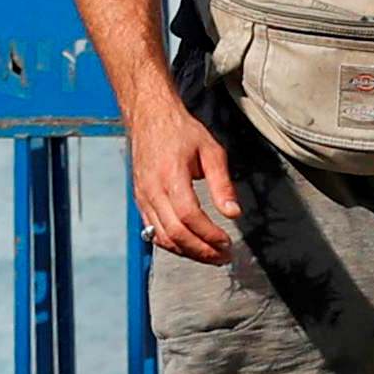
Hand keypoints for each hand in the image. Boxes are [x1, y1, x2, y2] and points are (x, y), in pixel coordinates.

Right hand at [131, 97, 243, 263]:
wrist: (150, 117)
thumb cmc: (180, 131)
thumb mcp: (211, 151)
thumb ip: (222, 184)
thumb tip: (233, 213)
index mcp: (171, 175)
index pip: (189, 216)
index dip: (209, 235)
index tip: (227, 242)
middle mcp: (153, 189)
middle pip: (175, 233)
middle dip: (202, 251)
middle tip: (223, 257)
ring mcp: (143, 197)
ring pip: (163, 238)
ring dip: (188, 252)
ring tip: (211, 256)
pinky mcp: (140, 201)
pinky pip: (154, 232)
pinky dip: (173, 244)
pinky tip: (190, 246)